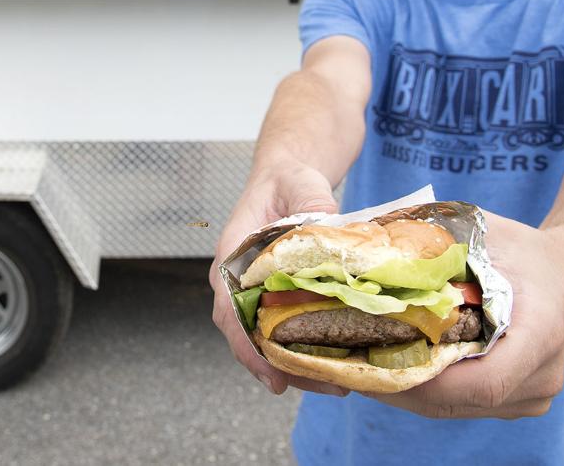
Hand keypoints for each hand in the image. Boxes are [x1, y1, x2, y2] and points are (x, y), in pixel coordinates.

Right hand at [208, 164, 345, 396]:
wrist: (287, 177)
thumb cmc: (288, 180)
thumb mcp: (301, 184)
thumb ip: (312, 204)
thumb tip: (329, 227)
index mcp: (232, 253)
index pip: (228, 305)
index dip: (245, 342)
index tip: (270, 372)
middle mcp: (236, 277)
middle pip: (242, 334)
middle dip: (274, 366)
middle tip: (322, 385)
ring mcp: (252, 289)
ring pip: (260, 338)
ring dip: (292, 366)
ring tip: (335, 385)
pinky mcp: (273, 296)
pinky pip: (278, 330)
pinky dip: (299, 351)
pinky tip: (332, 366)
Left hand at [365, 212, 563, 417]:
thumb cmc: (520, 248)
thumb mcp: (478, 231)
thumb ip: (428, 241)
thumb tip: (361, 243)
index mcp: (541, 334)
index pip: (482, 381)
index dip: (425, 380)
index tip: (374, 363)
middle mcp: (542, 376)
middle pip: (458, 400)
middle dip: (396, 384)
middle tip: (344, 364)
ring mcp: (532, 396)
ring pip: (453, 407)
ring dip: (403, 389)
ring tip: (356, 364)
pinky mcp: (518, 401)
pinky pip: (461, 403)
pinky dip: (423, 387)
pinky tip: (388, 365)